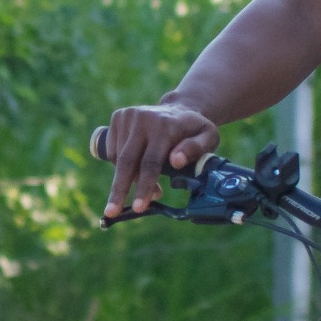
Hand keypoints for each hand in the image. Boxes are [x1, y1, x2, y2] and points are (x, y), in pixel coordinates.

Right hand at [100, 100, 219, 216]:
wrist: (179, 109)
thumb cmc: (194, 130)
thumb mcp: (208, 137)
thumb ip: (197, 148)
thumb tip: (177, 161)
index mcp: (165, 125)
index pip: (151, 161)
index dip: (144, 186)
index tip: (139, 207)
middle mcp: (143, 118)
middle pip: (128, 161)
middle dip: (119, 190)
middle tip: (112, 212)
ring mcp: (128, 116)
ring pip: (120, 159)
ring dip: (126, 180)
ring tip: (144, 190)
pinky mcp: (118, 117)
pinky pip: (113, 151)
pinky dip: (120, 166)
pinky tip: (136, 166)